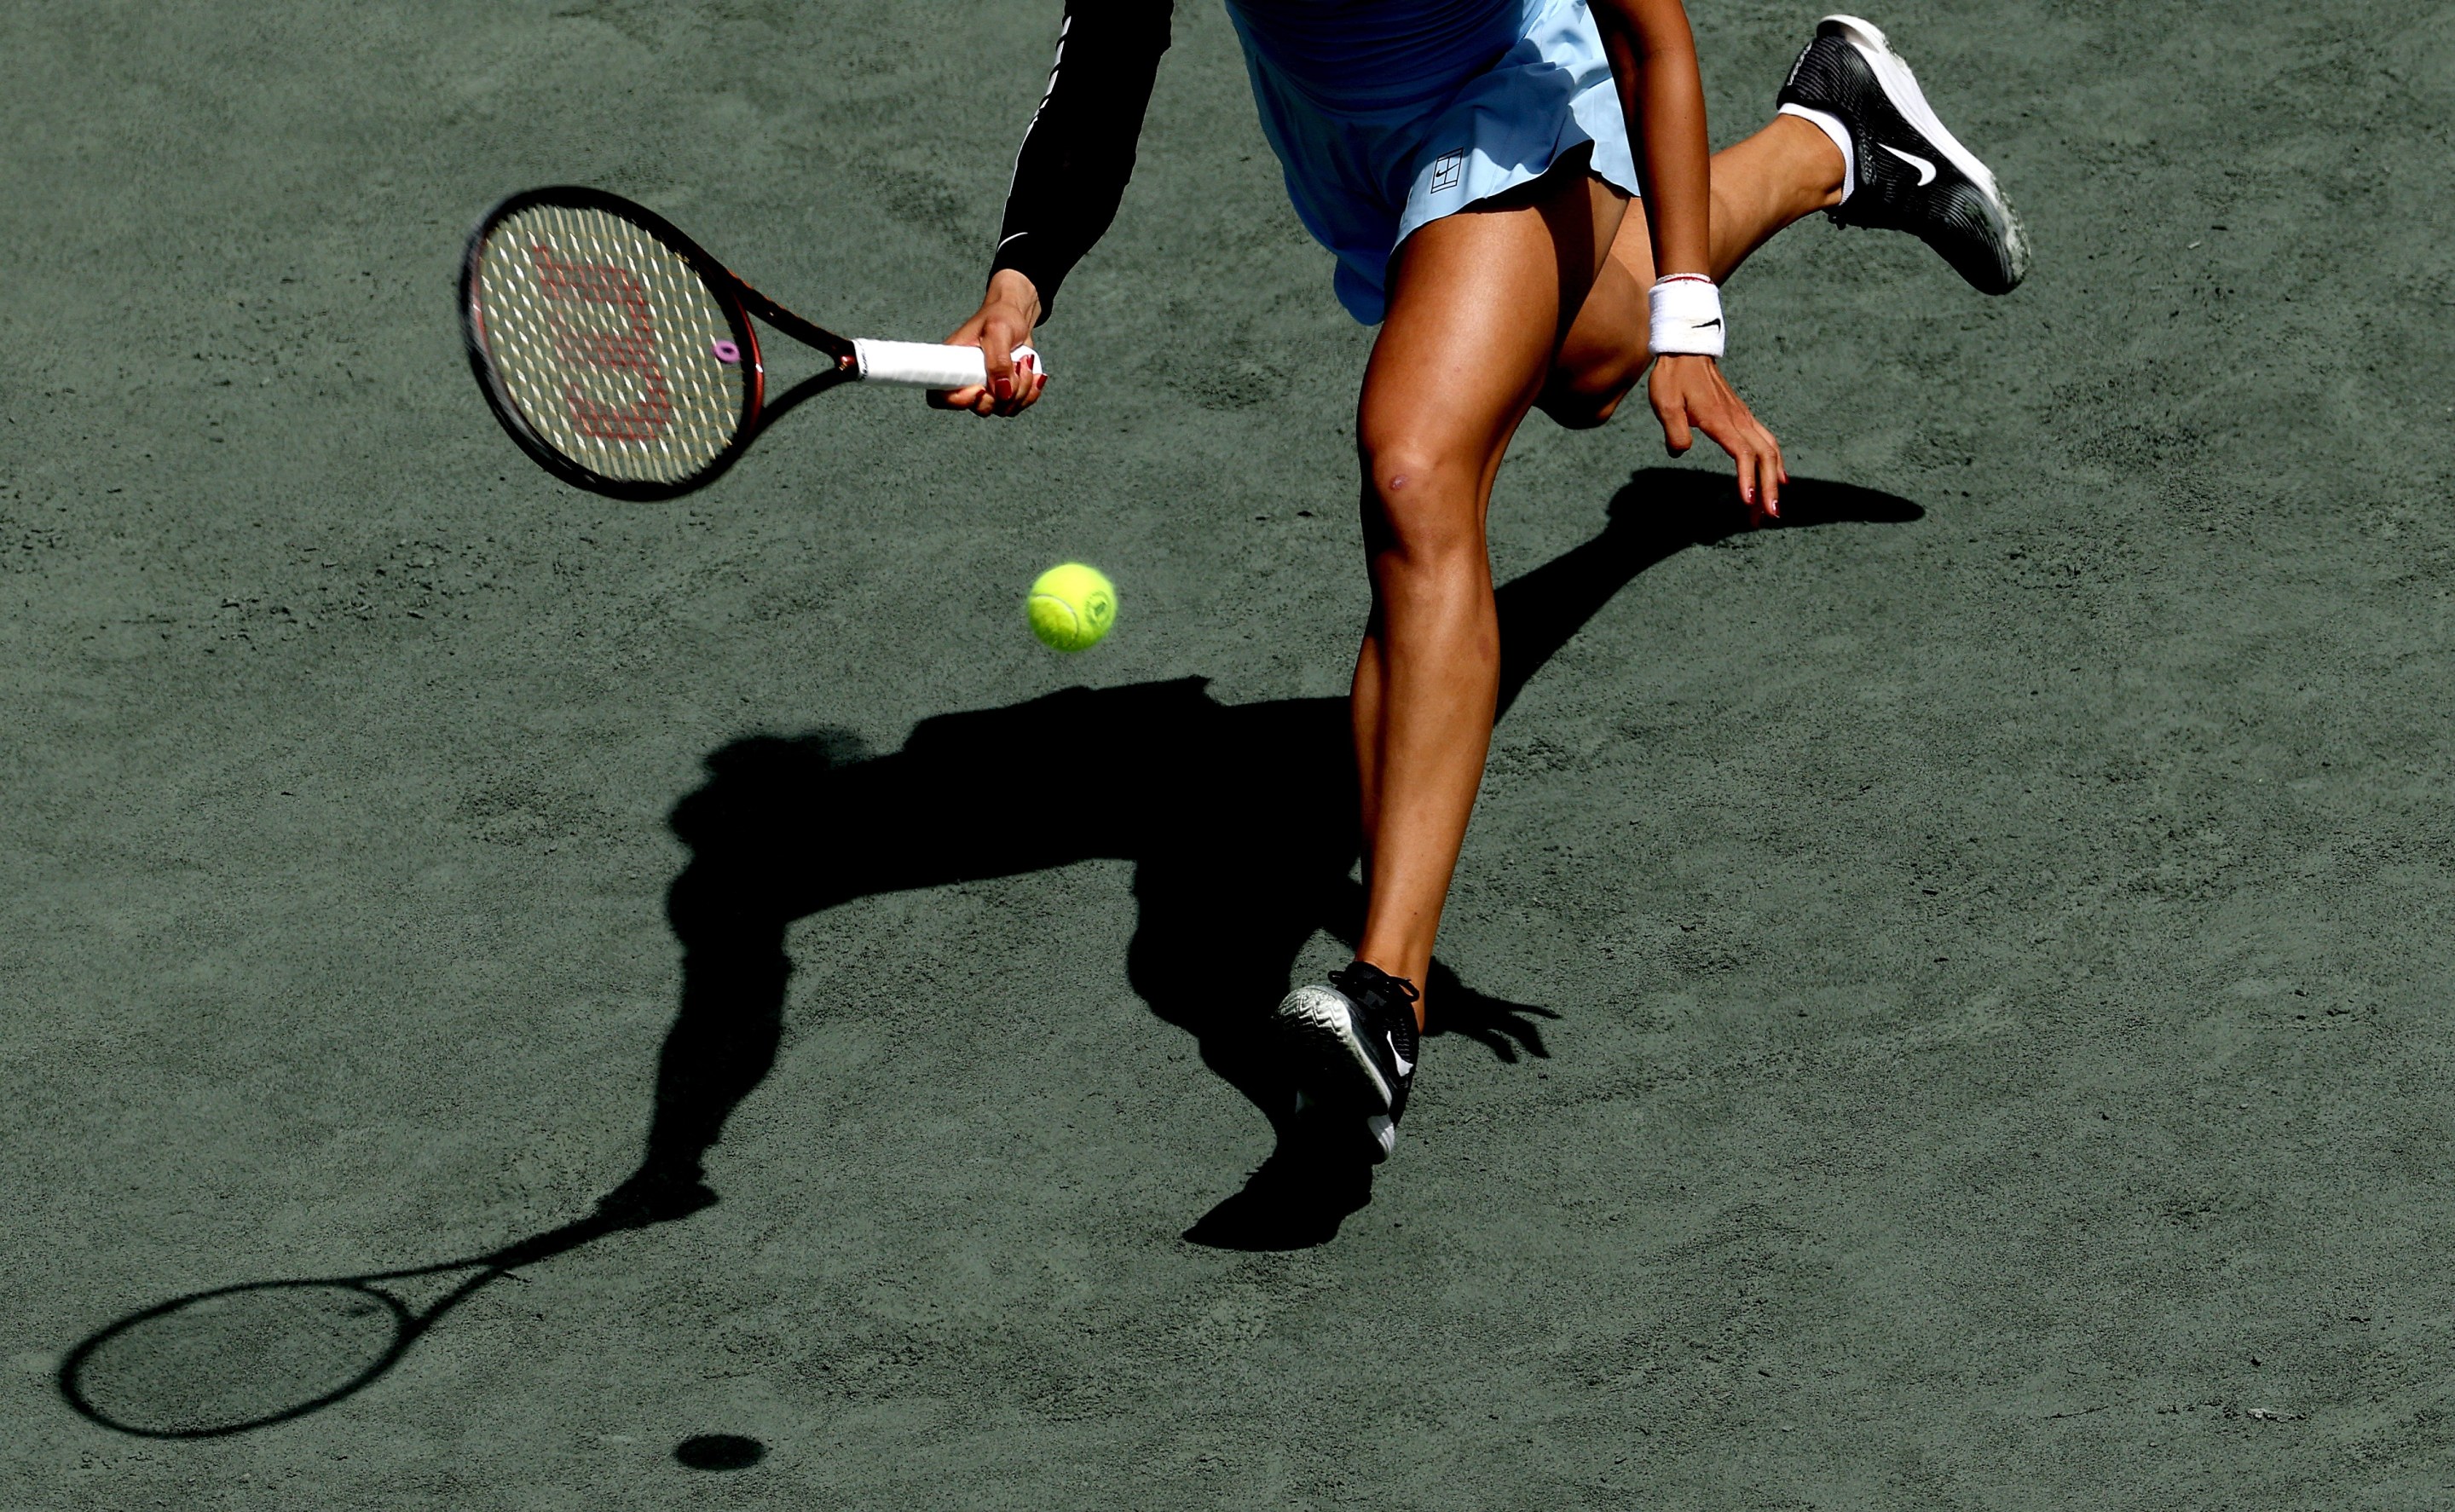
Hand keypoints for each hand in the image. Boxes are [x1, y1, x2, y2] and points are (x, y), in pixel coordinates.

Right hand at [931, 268, 1048, 416]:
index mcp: (953, 365)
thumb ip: (998, 361)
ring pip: (1003, 408)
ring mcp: (986, 390)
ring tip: (1025, 361)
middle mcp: (967, 382)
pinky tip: (1032, 373)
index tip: (980, 389)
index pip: (941, 397)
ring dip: (1022, 389)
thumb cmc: (1000, 316)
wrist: (1016, 318)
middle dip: (1004, 392)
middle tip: (1015, 365)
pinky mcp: (1004, 393)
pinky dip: (1031, 392)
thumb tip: (1002, 392)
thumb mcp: (997, 330)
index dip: (959, 401)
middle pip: (981, 408)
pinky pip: (1018, 405)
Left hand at [1649, 353, 1785, 523]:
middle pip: (1764, 458)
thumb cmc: (1673, 379)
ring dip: (1774, 479)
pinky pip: (1767, 442)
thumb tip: (1680, 453)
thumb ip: (1674, 431)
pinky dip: (1775, 463)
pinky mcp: (1743, 417)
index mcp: (1721, 421)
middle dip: (1768, 489)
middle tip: (1768, 517)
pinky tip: (1777, 478)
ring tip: (1773, 506)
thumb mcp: (1665, 404)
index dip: (1747, 479)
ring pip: (1770, 451)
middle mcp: (1739, 421)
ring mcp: (1744, 419)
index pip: (1742, 454)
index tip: (1748, 502)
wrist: (1686, 352)